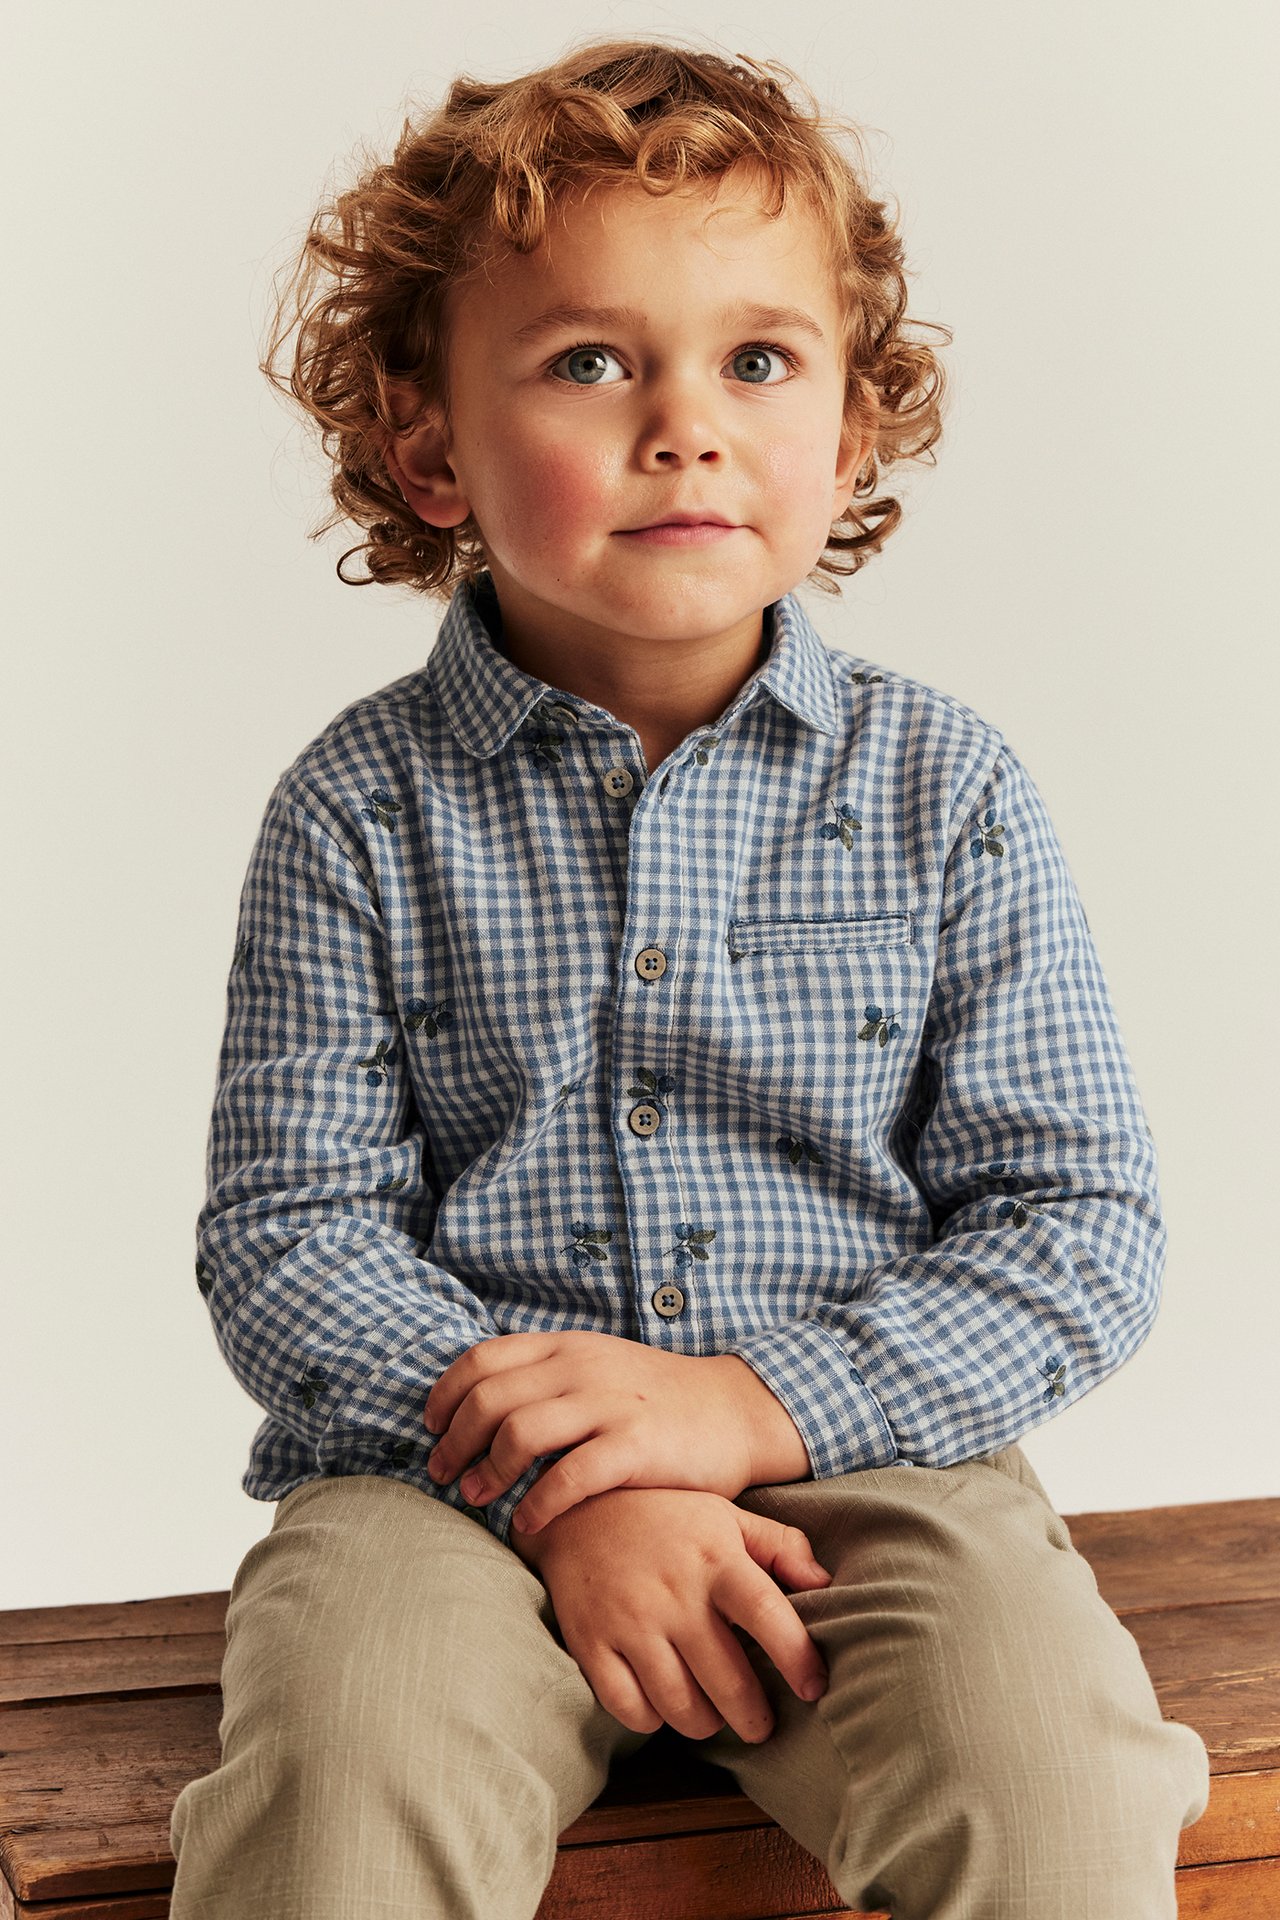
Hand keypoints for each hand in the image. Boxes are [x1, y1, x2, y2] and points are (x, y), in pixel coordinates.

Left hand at [424, 1332, 766, 1531]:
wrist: (734, 1412)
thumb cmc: (656, 1401)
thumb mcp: (596, 1369)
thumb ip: (545, 1380)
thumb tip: (478, 1410)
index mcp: (566, 1347)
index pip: (483, 1358)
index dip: (445, 1395)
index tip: (430, 1428)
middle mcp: (581, 1368)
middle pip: (489, 1398)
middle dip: (454, 1441)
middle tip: (444, 1474)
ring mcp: (609, 1405)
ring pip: (520, 1431)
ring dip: (488, 1470)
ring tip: (477, 1498)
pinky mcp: (637, 1446)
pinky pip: (571, 1476)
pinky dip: (538, 1503)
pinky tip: (528, 1523)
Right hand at [512, 1486, 832, 1743]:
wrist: (576, 1508)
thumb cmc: (666, 1518)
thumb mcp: (725, 1516)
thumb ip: (780, 1545)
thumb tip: (827, 1586)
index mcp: (715, 1558)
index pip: (768, 1614)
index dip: (797, 1658)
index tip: (813, 1687)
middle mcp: (674, 1593)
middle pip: (729, 1681)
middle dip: (754, 1717)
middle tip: (760, 1724)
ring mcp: (630, 1621)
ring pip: (682, 1706)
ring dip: (706, 1723)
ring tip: (714, 1715)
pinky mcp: (592, 1643)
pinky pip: (631, 1710)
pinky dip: (653, 1720)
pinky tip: (663, 1704)